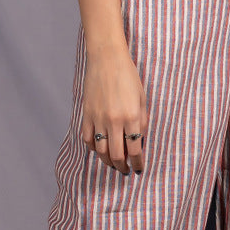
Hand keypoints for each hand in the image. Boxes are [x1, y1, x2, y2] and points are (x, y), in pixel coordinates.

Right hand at [82, 45, 147, 174]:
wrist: (107, 59)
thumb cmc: (128, 76)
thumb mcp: (142, 98)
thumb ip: (142, 121)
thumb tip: (139, 141)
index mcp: (131, 117)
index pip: (135, 150)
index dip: (138, 163)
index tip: (139, 168)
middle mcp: (114, 121)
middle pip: (116, 155)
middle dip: (122, 166)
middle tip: (126, 170)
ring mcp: (98, 118)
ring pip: (100, 150)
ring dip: (107, 161)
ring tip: (113, 163)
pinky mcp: (86, 114)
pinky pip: (88, 138)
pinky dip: (93, 148)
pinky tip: (99, 149)